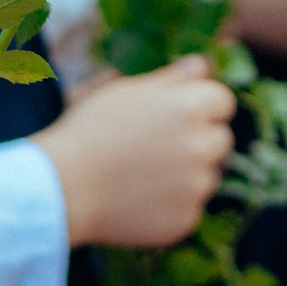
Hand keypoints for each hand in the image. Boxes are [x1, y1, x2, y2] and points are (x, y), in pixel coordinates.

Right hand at [32, 54, 236, 247]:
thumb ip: (171, 78)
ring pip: (207, 176)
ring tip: (144, 175)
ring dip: (188, 174)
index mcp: (190, 107)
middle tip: (158, 146)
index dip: (202, 106)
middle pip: (220, 140)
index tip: (177, 115)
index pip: (223, 101)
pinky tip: (140, 198)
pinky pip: (190, 208)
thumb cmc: (89, 130)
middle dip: (199, 140)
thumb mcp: (124, 90)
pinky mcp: (185, 220)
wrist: (63, 188)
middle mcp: (201, 146)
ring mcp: (196, 187)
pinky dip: (173, 204)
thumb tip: (202, 65)